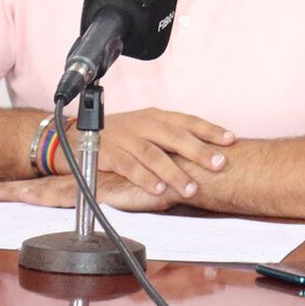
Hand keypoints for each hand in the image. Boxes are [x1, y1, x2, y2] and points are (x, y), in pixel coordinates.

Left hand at [0, 171, 173, 212]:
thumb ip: (131, 185)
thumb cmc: (174, 177)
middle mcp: (92, 176)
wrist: (190, 172)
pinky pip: (63, 196)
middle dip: (15, 188)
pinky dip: (41, 197)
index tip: (7, 188)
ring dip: (19, 192)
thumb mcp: (146, 183)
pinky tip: (22, 198)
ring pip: (48, 189)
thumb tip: (126, 197)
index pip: (61, 178)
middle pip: (46, 182)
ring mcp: (93, 183)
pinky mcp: (98, 193)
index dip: (34, 184)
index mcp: (100, 174)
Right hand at [53, 108, 234, 200]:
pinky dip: (144, 179)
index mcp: (155, 116)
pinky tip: (158, 190)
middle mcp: (143, 123)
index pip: (188, 121)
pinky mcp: (108, 153)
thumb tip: (206, 152)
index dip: (210, 130)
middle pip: (175, 136)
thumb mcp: (145, 129)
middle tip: (219, 165)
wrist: (73, 138)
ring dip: (174, 172)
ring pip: (154, 154)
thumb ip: (170, 138)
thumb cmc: (119, 136)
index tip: (231, 140)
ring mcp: (126, 138)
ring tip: (190, 188)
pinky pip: (129, 167)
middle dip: (199, 151)